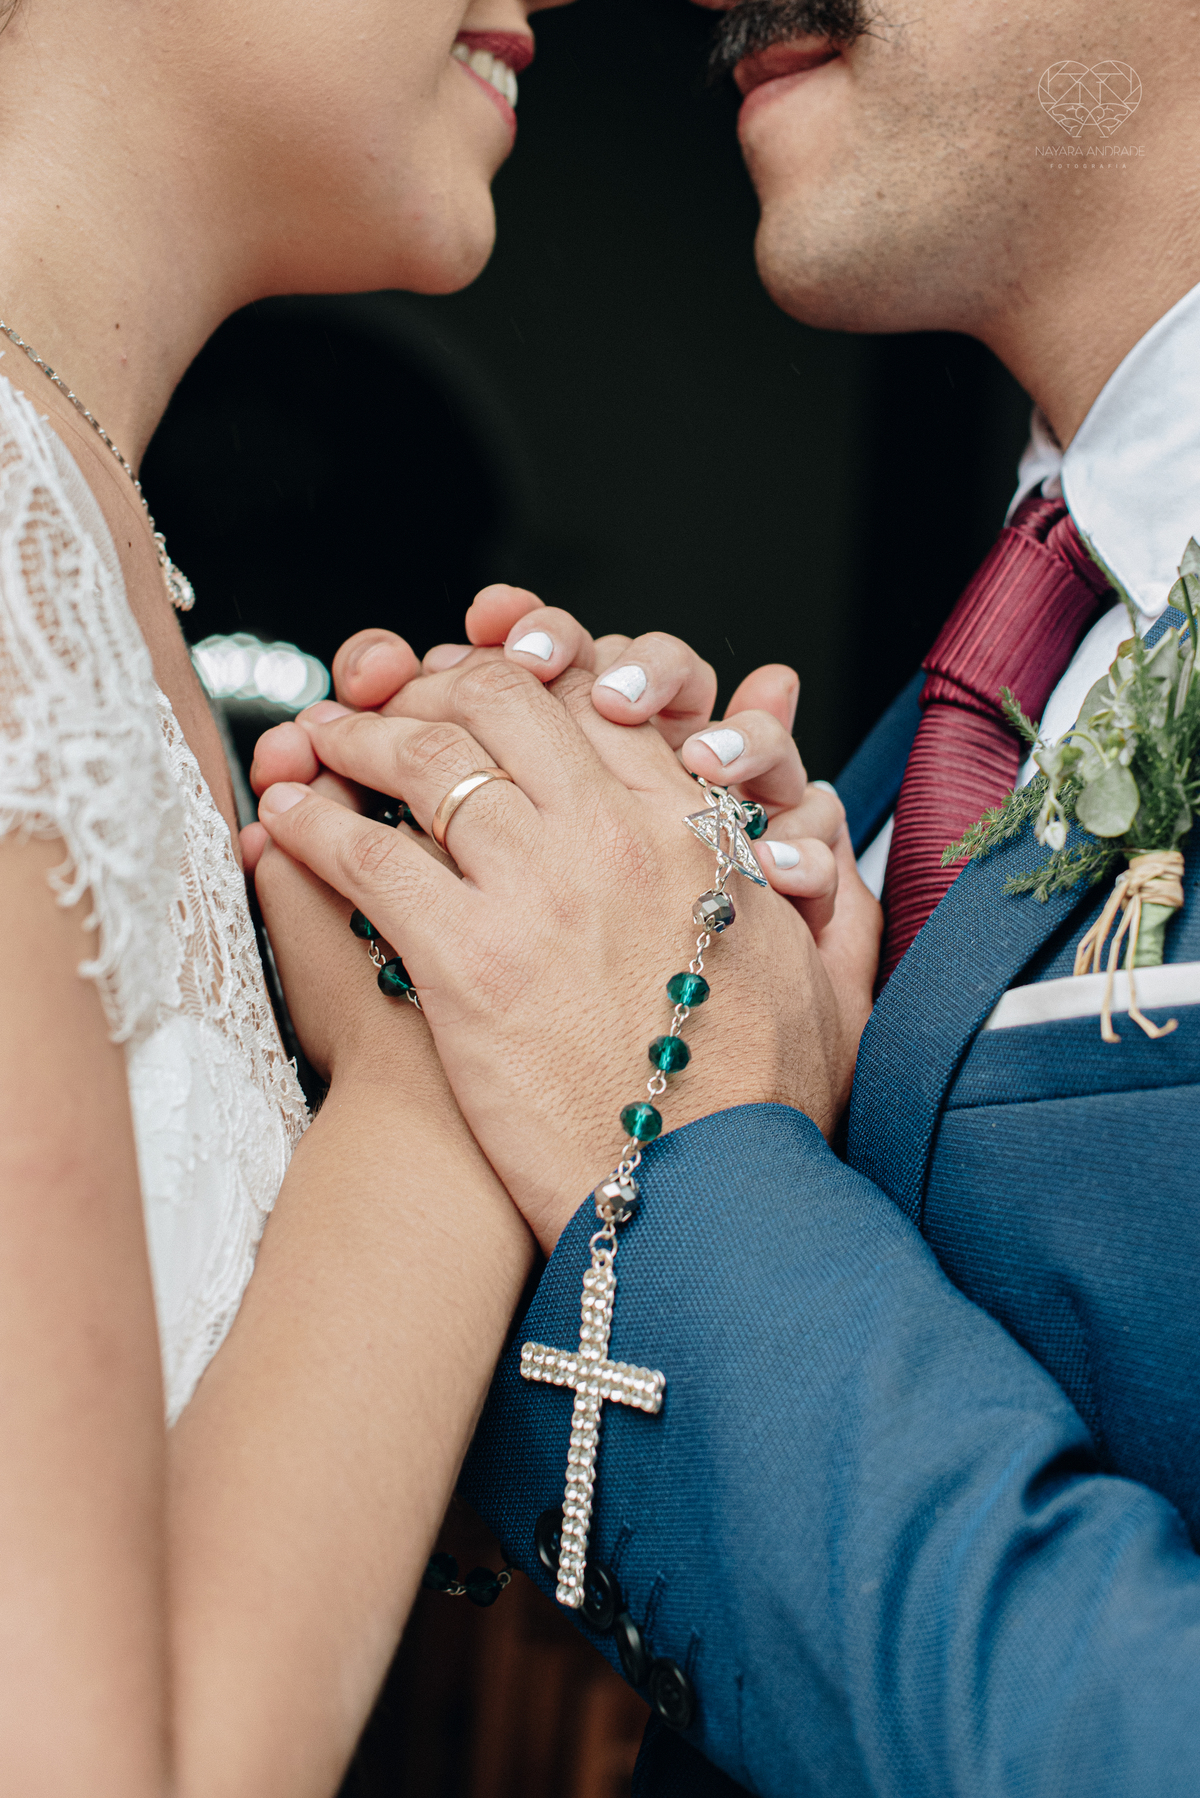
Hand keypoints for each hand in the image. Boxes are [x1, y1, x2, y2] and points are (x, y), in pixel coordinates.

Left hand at [254, 661, 868, 1253]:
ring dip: (358, 735)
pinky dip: (314, 822)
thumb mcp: (829, 983)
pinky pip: (368, 855)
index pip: (590, 702)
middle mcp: (613, 836)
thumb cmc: (768, 1109)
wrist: (714, 1204)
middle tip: (387, 699)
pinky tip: (284, 814)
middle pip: (500, 701)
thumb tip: (813, 847)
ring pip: (425, 760)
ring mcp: (539, 891)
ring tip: (320, 739)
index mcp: (692, 831)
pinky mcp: (469, 961)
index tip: (477, 692)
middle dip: (432, 685)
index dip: (522, 678)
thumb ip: (827, 899)